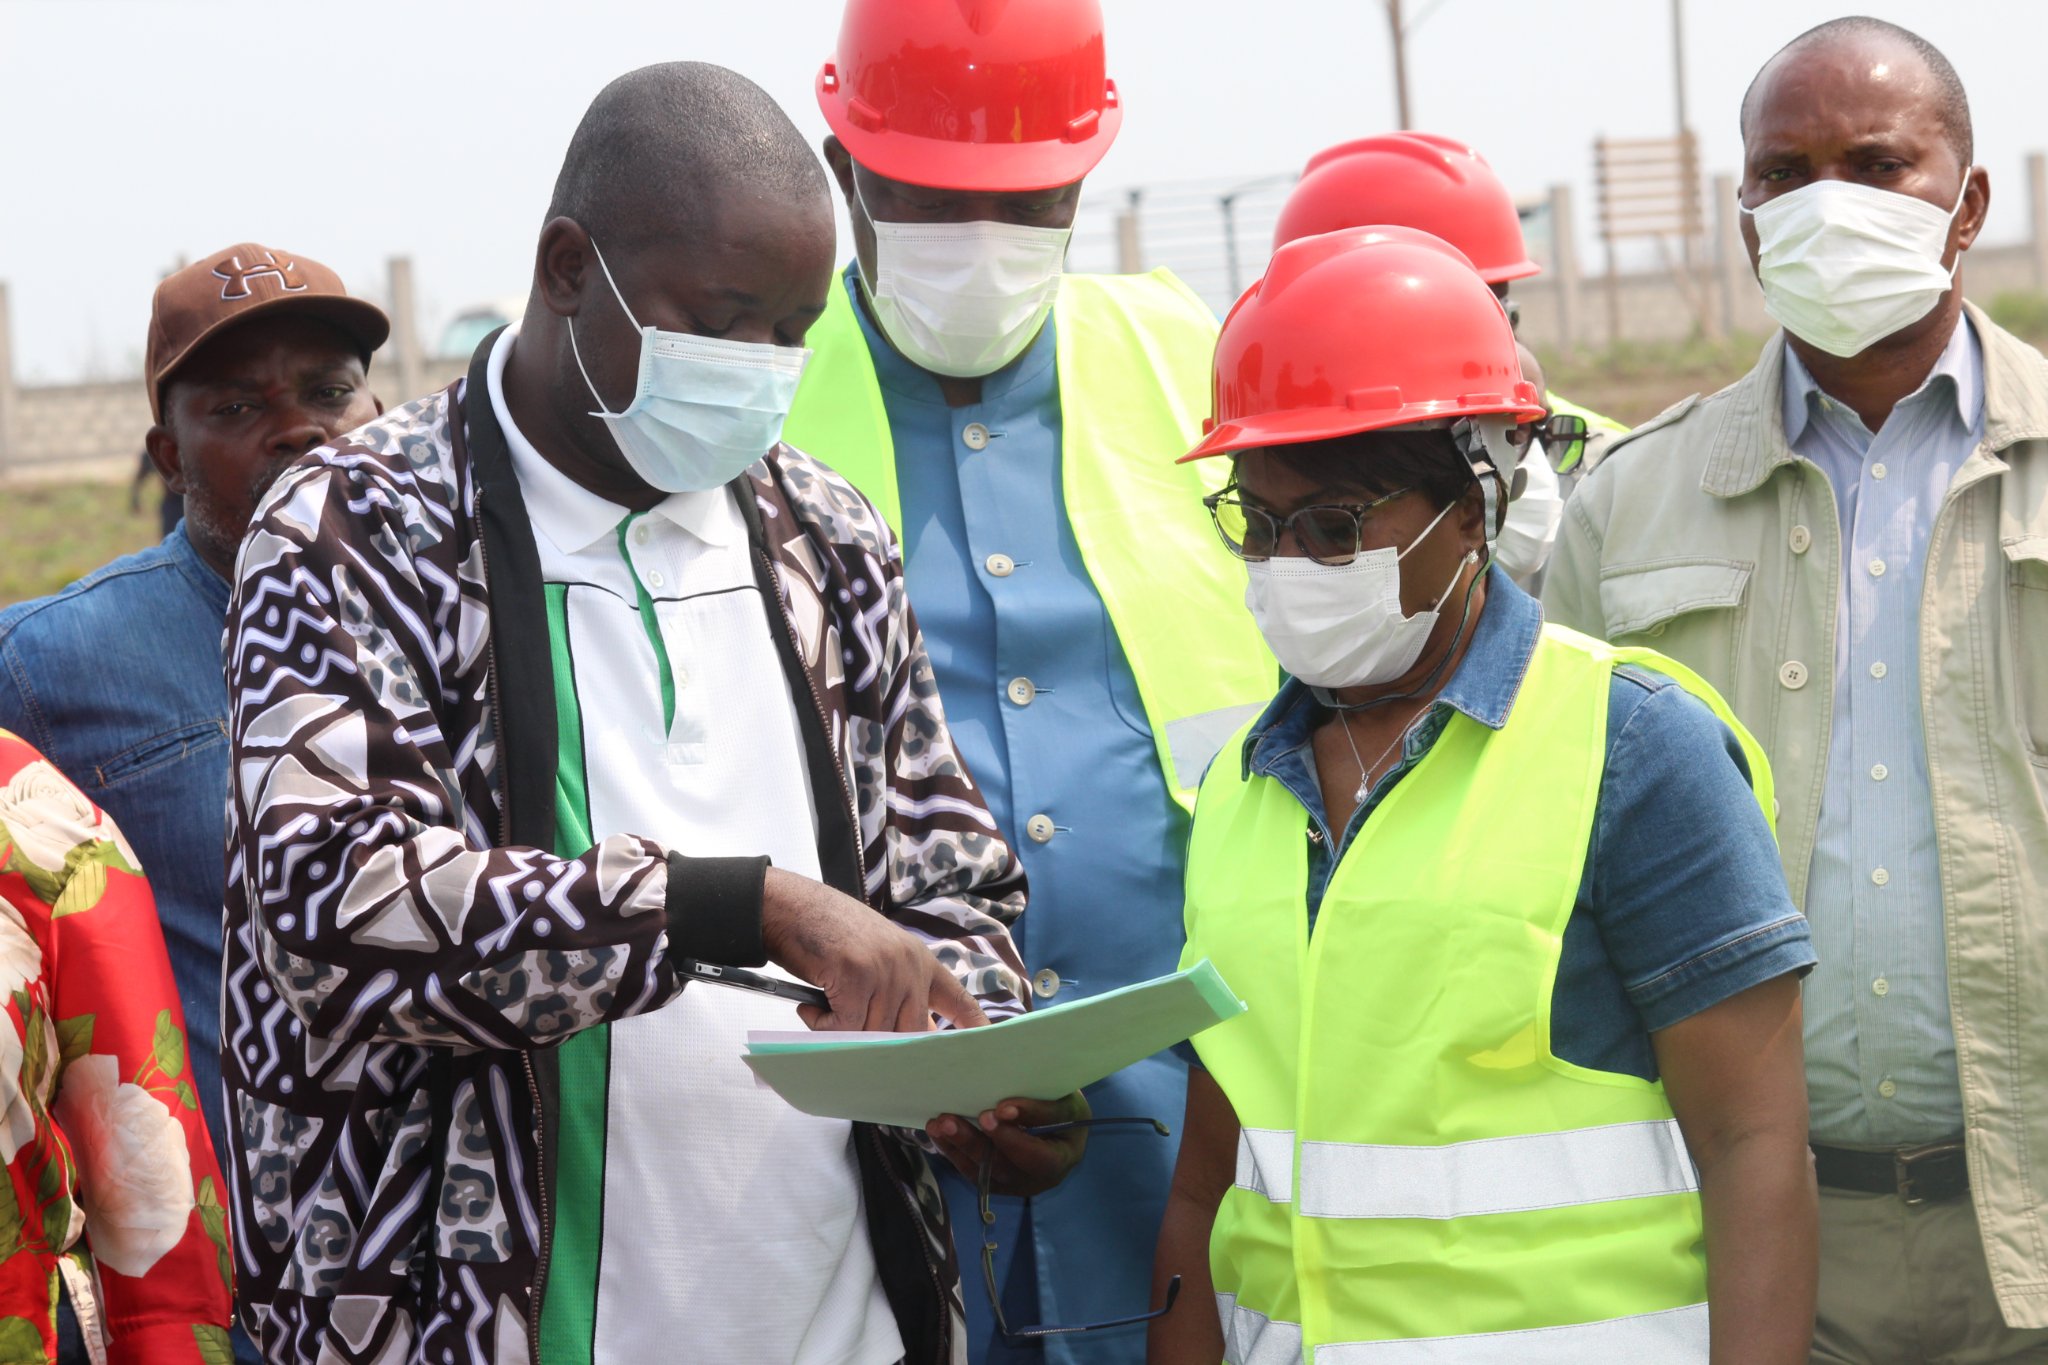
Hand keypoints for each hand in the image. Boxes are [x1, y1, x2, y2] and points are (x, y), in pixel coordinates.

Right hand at [760, 867, 989, 1032]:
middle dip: (880, 1044)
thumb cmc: (828, 933)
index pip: (956, 998)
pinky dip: (822, 1025)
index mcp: (918, 960)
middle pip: (908, 1032)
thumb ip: (898, 990)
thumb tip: (908, 1036)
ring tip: (822, 1006)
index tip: (987, 1043)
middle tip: (850, 1034)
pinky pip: (844, 1027)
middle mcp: (908, 965)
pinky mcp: (857, 976)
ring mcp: (885, 970)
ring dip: (840, 1031)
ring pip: (872, 1033)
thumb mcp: (878, 956)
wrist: (791, 906)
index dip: (972, 1024)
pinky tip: (811, 1005)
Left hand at [927, 1092, 1090, 1198]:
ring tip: (938, 1123)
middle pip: (1003, 1167)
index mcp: (1061, 1159)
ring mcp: (1014, 1184)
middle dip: (974, 1142)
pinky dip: (953, 1150)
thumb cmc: (1064, 1110)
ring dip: (957, 1146)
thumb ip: (1041, 1109)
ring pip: (982, 1170)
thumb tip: (1003, 1108)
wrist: (1061, 1126)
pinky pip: (971, 1170)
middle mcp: (1037, 1180)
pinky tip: (938, 1131)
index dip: (1015, 1138)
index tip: (998, 1110)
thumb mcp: (1066, 1103)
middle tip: (950, 1120)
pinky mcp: (995, 1181)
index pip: (1038, 1155)